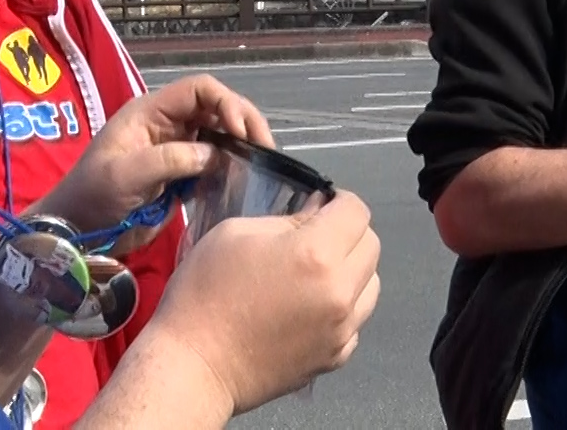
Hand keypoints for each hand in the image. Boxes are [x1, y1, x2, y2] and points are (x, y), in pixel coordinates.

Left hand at [36, 74, 273, 251]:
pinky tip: (245, 179)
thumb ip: (170, 160)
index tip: (241, 133)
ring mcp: (175, 148)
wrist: (76, 231)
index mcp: (151, 111)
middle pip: (216, 108)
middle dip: (243, 121)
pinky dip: (232, 166)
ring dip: (242, 143)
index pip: (199, 90)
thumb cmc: (92, 197)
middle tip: (265, 148)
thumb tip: (215, 154)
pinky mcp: (180, 174)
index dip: (225, 104)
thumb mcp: (126, 175)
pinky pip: (214, 161)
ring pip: (219, 134)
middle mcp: (167, 124)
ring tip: (262, 163)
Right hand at [141, 191, 381, 414]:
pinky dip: (342, 308)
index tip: (321, 204)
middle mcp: (340, 292)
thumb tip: (317, 214)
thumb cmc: (204, 293)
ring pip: (371, 285)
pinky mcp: (335, 358)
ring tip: (315, 274)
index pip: (357, 211)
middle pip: (371, 245)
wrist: (194, 366)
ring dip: (351, 270)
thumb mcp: (235, 233)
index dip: (340, 200)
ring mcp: (342, 329)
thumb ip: (287, 220)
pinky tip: (308, 308)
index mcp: (316, 254)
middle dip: (348, 232)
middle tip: (315, 235)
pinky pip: (356, 321)